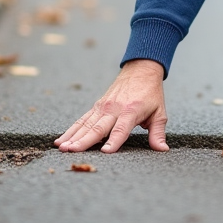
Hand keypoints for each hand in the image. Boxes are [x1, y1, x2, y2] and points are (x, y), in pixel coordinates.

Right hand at [54, 59, 168, 152]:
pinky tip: (60, 140)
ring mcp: (103, 107)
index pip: (121, 129)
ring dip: (72, 136)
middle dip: (84, 140)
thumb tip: (162, 150)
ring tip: (61, 147)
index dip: (114, 141)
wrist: (140, 69)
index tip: (106, 152)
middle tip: (71, 151)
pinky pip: (82, 120)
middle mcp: (114, 109)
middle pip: (97, 127)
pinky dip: (71, 130)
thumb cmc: (151, 93)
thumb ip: (158, 132)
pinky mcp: (97, 106)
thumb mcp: (159, 112)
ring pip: (85, 124)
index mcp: (131, 111)